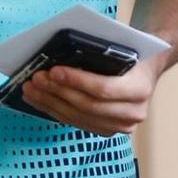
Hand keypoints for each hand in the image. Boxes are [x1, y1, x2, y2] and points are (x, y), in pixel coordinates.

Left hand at [24, 56, 164, 135]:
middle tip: (36, 79)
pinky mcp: (107, 130)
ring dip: (50, 104)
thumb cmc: (133, 53)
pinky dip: (55, 111)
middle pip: (87, 106)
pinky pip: (77, 123)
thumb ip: (102, 51)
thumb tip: (62, 51)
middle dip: (58, 92)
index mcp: (140, 88)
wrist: (147, 69)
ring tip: (31, 90)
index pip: (103, 89)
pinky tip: (39, 101)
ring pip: (78, 117)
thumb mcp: (124, 47)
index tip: (54, 71)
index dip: (76, 81)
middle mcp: (133, 112)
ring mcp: (121, 125)